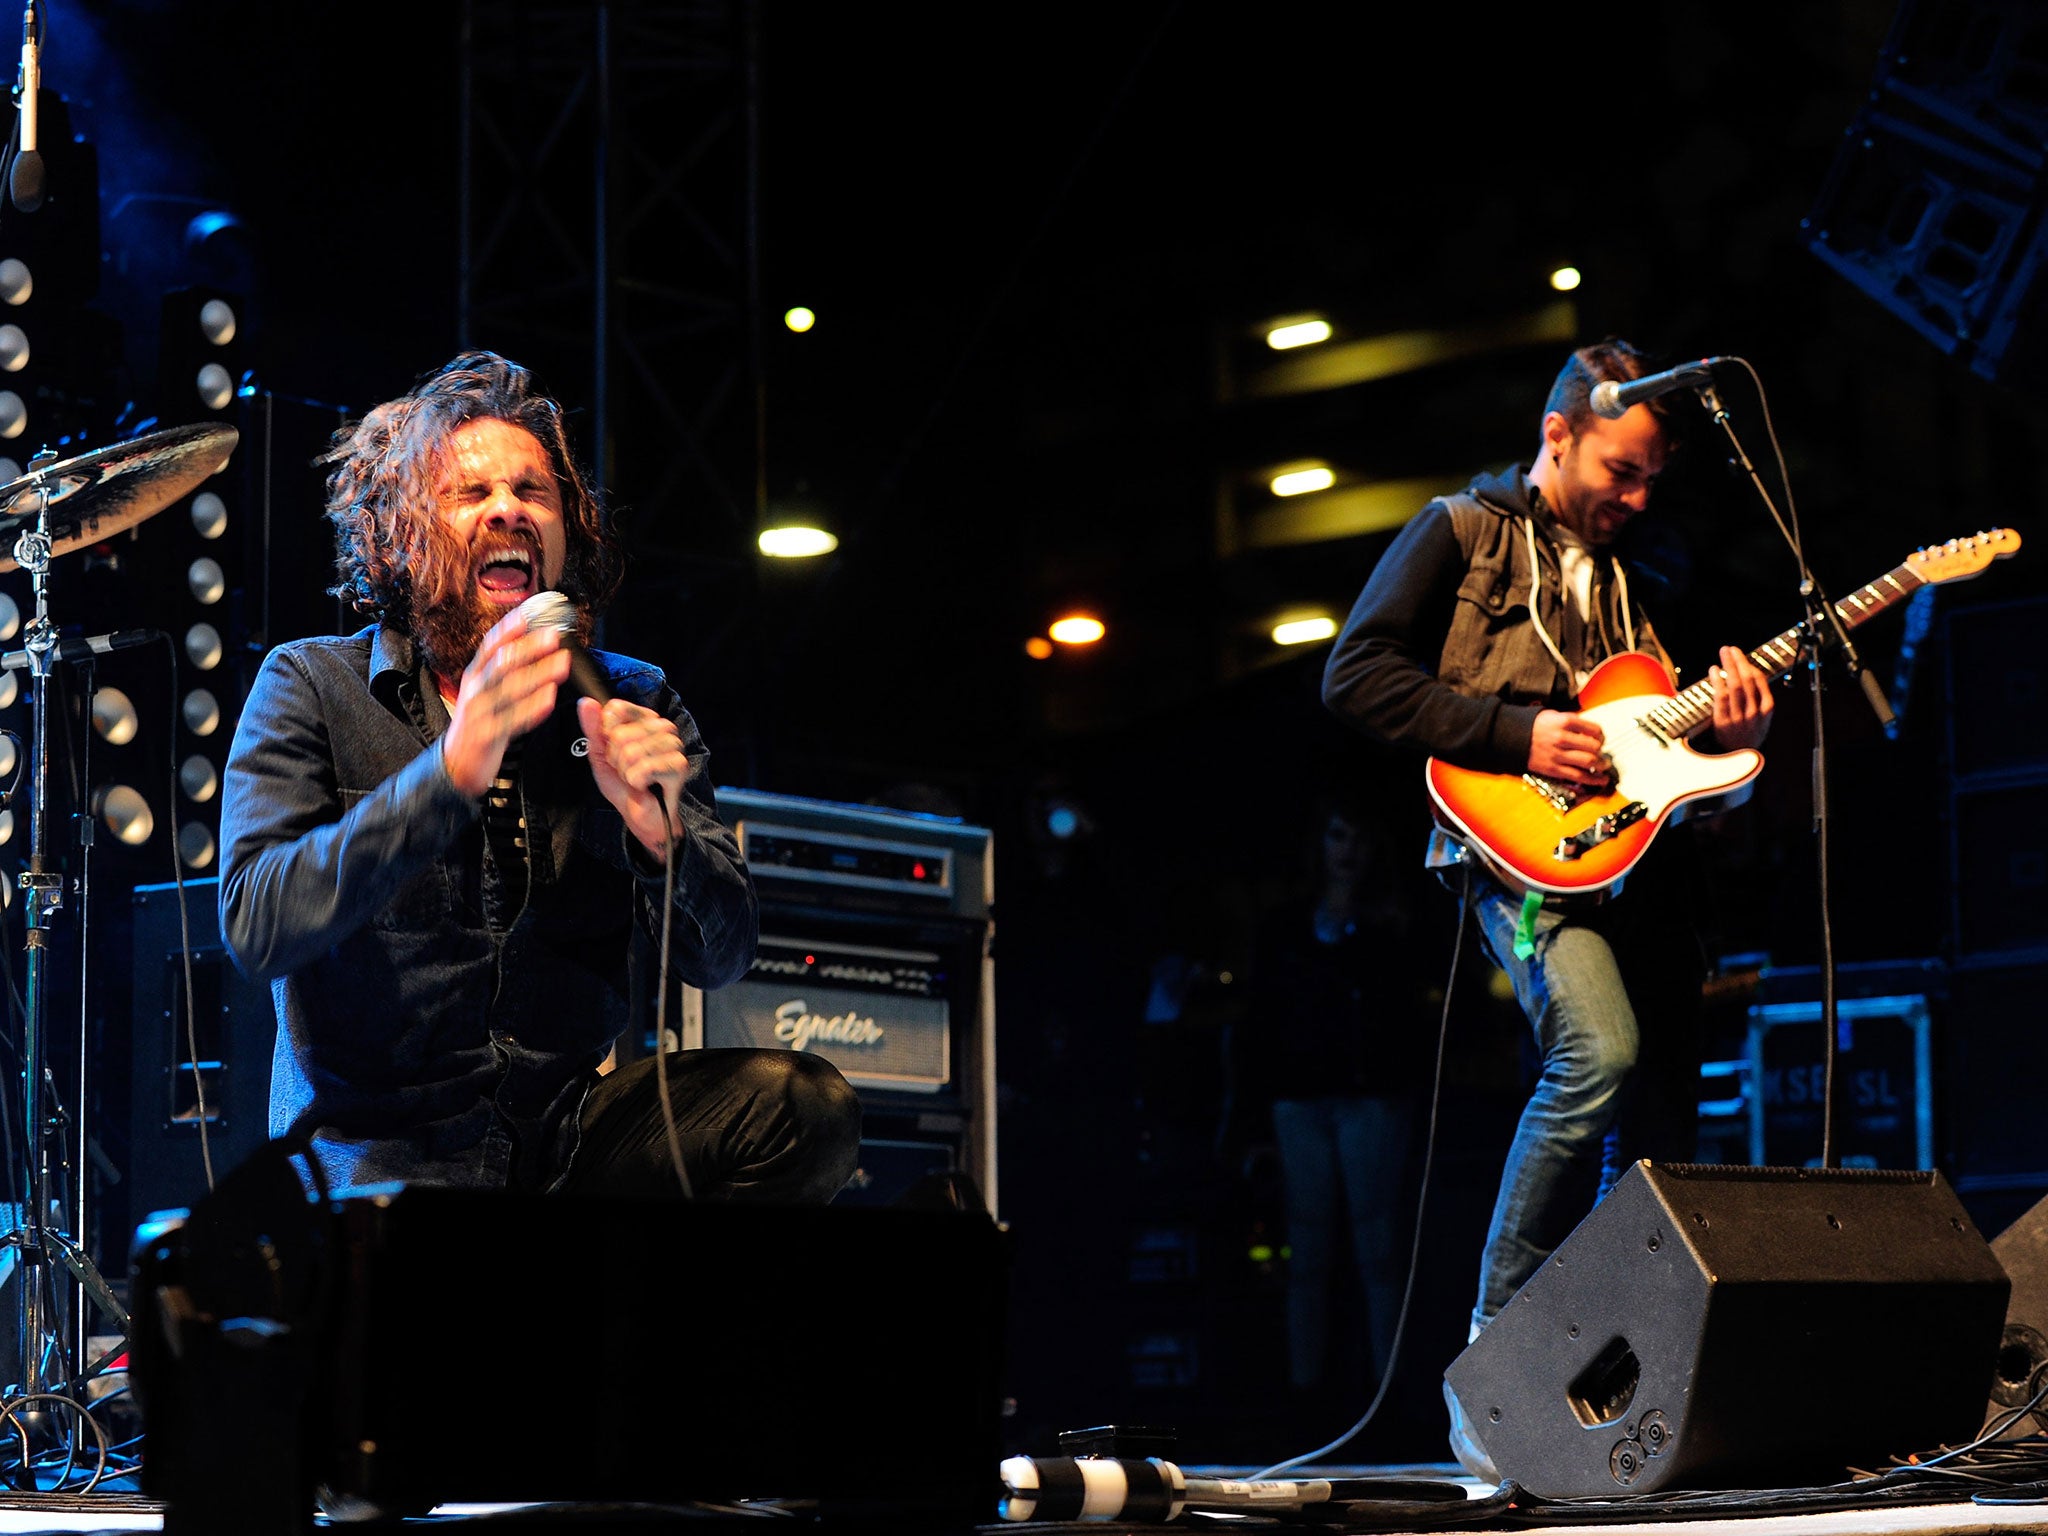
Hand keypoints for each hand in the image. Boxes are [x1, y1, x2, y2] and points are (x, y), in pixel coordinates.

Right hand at [441, 609, 569, 796]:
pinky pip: (511, 720)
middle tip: (555, 637)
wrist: (457, 763)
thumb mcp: (487, 691)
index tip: (529, 614)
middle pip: (502, 663)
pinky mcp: (485, 734)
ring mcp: (478, 711)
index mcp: (475, 675)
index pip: (490, 645)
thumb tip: (536, 644)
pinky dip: (531, 708)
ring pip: (508, 688)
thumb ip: (506, 671)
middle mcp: (475, 689)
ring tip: (562, 664)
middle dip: (529, 648)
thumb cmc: (481, 722)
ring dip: (538, 674)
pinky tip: (550, 698)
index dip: (508, 628)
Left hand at [577, 695, 687, 857]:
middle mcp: (663, 727)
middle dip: (616, 759)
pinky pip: (643, 770)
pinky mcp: (679, 765)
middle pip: (620, 735)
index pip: (616, 709)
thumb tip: (586, 703)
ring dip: (627, 773)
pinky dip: (637, 782)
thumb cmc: (623, 783)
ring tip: (637, 778)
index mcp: (645, 719)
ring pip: (631, 753)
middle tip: (627, 769)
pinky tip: (646, 785)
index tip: (614, 750)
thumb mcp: (600, 754)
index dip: (606, 734)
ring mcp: (674, 745)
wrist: (639, 813)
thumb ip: (593, 728)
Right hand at [1528, 709, 1611, 785]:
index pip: (1594, 730)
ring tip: (1603, 766)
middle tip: (1601, 753)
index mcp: (1565, 722)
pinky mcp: (1554, 769)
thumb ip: (1573, 722)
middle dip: (1601, 751)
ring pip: (1589, 762)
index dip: (1601, 736)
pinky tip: (1600, 780)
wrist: (1513, 738)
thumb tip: (1590, 733)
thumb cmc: (1535, 726)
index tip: (1600, 739)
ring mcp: (1558, 754)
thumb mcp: (1554, 715)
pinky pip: (1578, 776)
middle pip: (1594, 746)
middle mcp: (1562, 738)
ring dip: (1601, 765)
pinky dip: (1592, 780)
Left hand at [1708, 645, 1772, 751]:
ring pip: (1735, 686)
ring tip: (1723, 653)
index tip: (1740, 656)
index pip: (1760, 681)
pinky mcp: (1724, 722)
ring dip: (1729, 666)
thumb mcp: (1761, 719)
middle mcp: (1755, 712)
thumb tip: (1747, 673)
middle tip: (1730, 648)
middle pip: (1747, 680)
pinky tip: (1714, 670)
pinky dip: (1718, 681)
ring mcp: (1739, 717)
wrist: (1740, 760)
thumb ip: (1757, 699)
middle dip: (1739, 661)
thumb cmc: (1749, 735)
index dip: (1749, 665)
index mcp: (1767, 709)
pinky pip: (1721, 697)